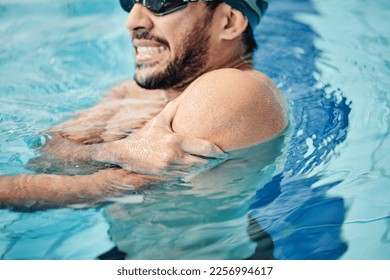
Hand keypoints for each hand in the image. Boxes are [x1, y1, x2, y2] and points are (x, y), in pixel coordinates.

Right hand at [96, 100, 226, 176]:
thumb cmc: (144, 136)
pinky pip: (186, 176)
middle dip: (215, 161)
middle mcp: (175, 156)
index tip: (225, 151)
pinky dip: (195, 173)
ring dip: (206, 168)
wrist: (124, 154)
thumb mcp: (158, 121)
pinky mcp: (166, 176)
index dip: (218, 151)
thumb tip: (186, 96)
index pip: (205, 148)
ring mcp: (170, 168)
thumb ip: (173, 110)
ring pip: (196, 171)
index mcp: (176, 140)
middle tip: (224, 158)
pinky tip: (200, 168)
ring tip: (214, 163)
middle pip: (204, 162)